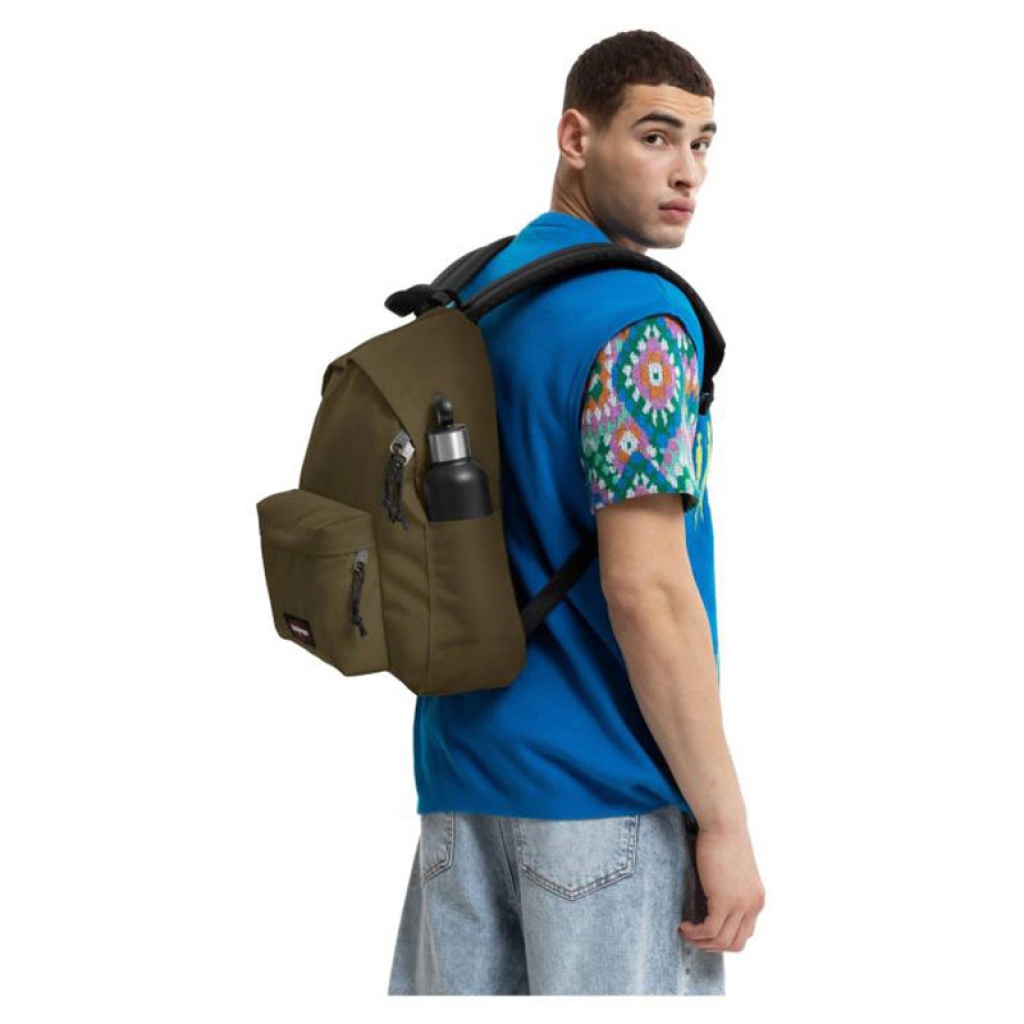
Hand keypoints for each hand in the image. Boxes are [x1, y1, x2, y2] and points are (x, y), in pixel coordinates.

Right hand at [679, 822, 764, 952]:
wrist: (724, 824)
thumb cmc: (724, 839)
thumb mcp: (731, 871)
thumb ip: (729, 889)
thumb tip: (710, 900)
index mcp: (756, 899)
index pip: (744, 933)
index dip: (722, 937)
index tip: (704, 929)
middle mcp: (753, 906)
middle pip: (735, 944)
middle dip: (712, 946)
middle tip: (693, 936)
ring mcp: (741, 905)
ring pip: (722, 941)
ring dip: (701, 942)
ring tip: (686, 931)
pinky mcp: (725, 900)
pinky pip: (710, 930)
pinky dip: (695, 933)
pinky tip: (684, 925)